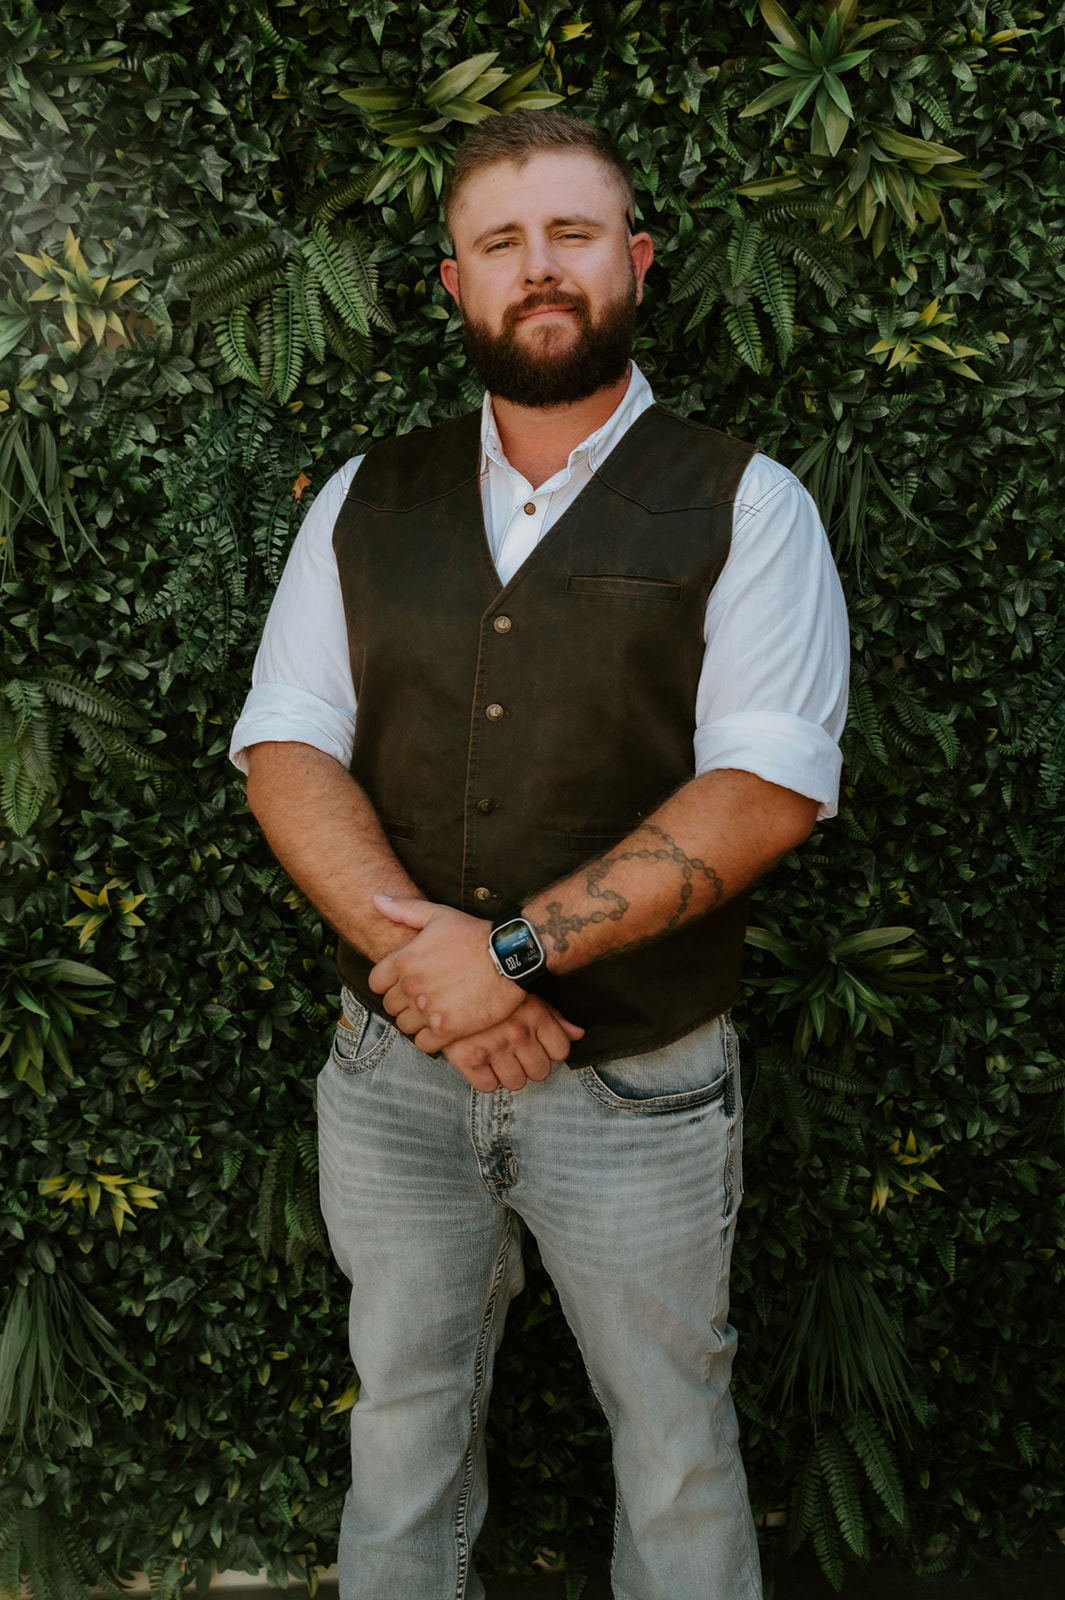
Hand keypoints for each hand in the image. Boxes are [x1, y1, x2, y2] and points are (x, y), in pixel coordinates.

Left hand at [369, 894, 527, 1049]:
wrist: (510, 956)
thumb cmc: (475, 934)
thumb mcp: (438, 914)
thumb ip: (403, 909)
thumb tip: (376, 898)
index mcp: (404, 960)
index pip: (376, 984)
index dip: (389, 984)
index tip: (406, 983)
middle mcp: (411, 986)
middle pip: (390, 1006)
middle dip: (404, 1003)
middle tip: (425, 997)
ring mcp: (429, 1009)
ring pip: (405, 1026)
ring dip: (417, 1021)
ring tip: (435, 1011)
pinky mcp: (448, 1029)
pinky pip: (423, 1044)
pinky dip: (431, 1039)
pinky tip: (444, 1026)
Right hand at [444, 995, 584, 1093]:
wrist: (444, 969)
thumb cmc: (488, 981)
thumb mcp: (524, 991)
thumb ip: (553, 1015)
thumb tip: (578, 1034)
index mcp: (534, 1013)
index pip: (560, 1051)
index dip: (550, 1050)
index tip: (538, 1045)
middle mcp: (517, 1031)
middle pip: (541, 1071)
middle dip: (531, 1065)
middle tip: (517, 1053)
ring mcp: (492, 1045)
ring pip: (516, 1082)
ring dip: (509, 1074)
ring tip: (499, 1058)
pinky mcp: (465, 1056)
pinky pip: (487, 1085)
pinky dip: (485, 1078)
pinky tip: (482, 1062)